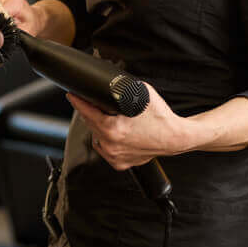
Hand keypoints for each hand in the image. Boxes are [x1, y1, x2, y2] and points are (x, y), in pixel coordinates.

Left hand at [67, 82, 193, 169]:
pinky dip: (106, 141)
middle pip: (89, 123)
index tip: (71, 94)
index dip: (77, 101)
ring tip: (110, 119)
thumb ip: (121, 88)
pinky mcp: (119, 163)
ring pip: (96, 137)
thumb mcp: (140, 94)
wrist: (176, 138)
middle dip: (90, 112)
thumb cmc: (161, 118)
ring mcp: (114, 155)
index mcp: (113, 129)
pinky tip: (114, 133)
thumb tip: (108, 83)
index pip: (86, 112)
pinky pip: (105, 149)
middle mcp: (111, 145)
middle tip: (94, 104)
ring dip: (98, 127)